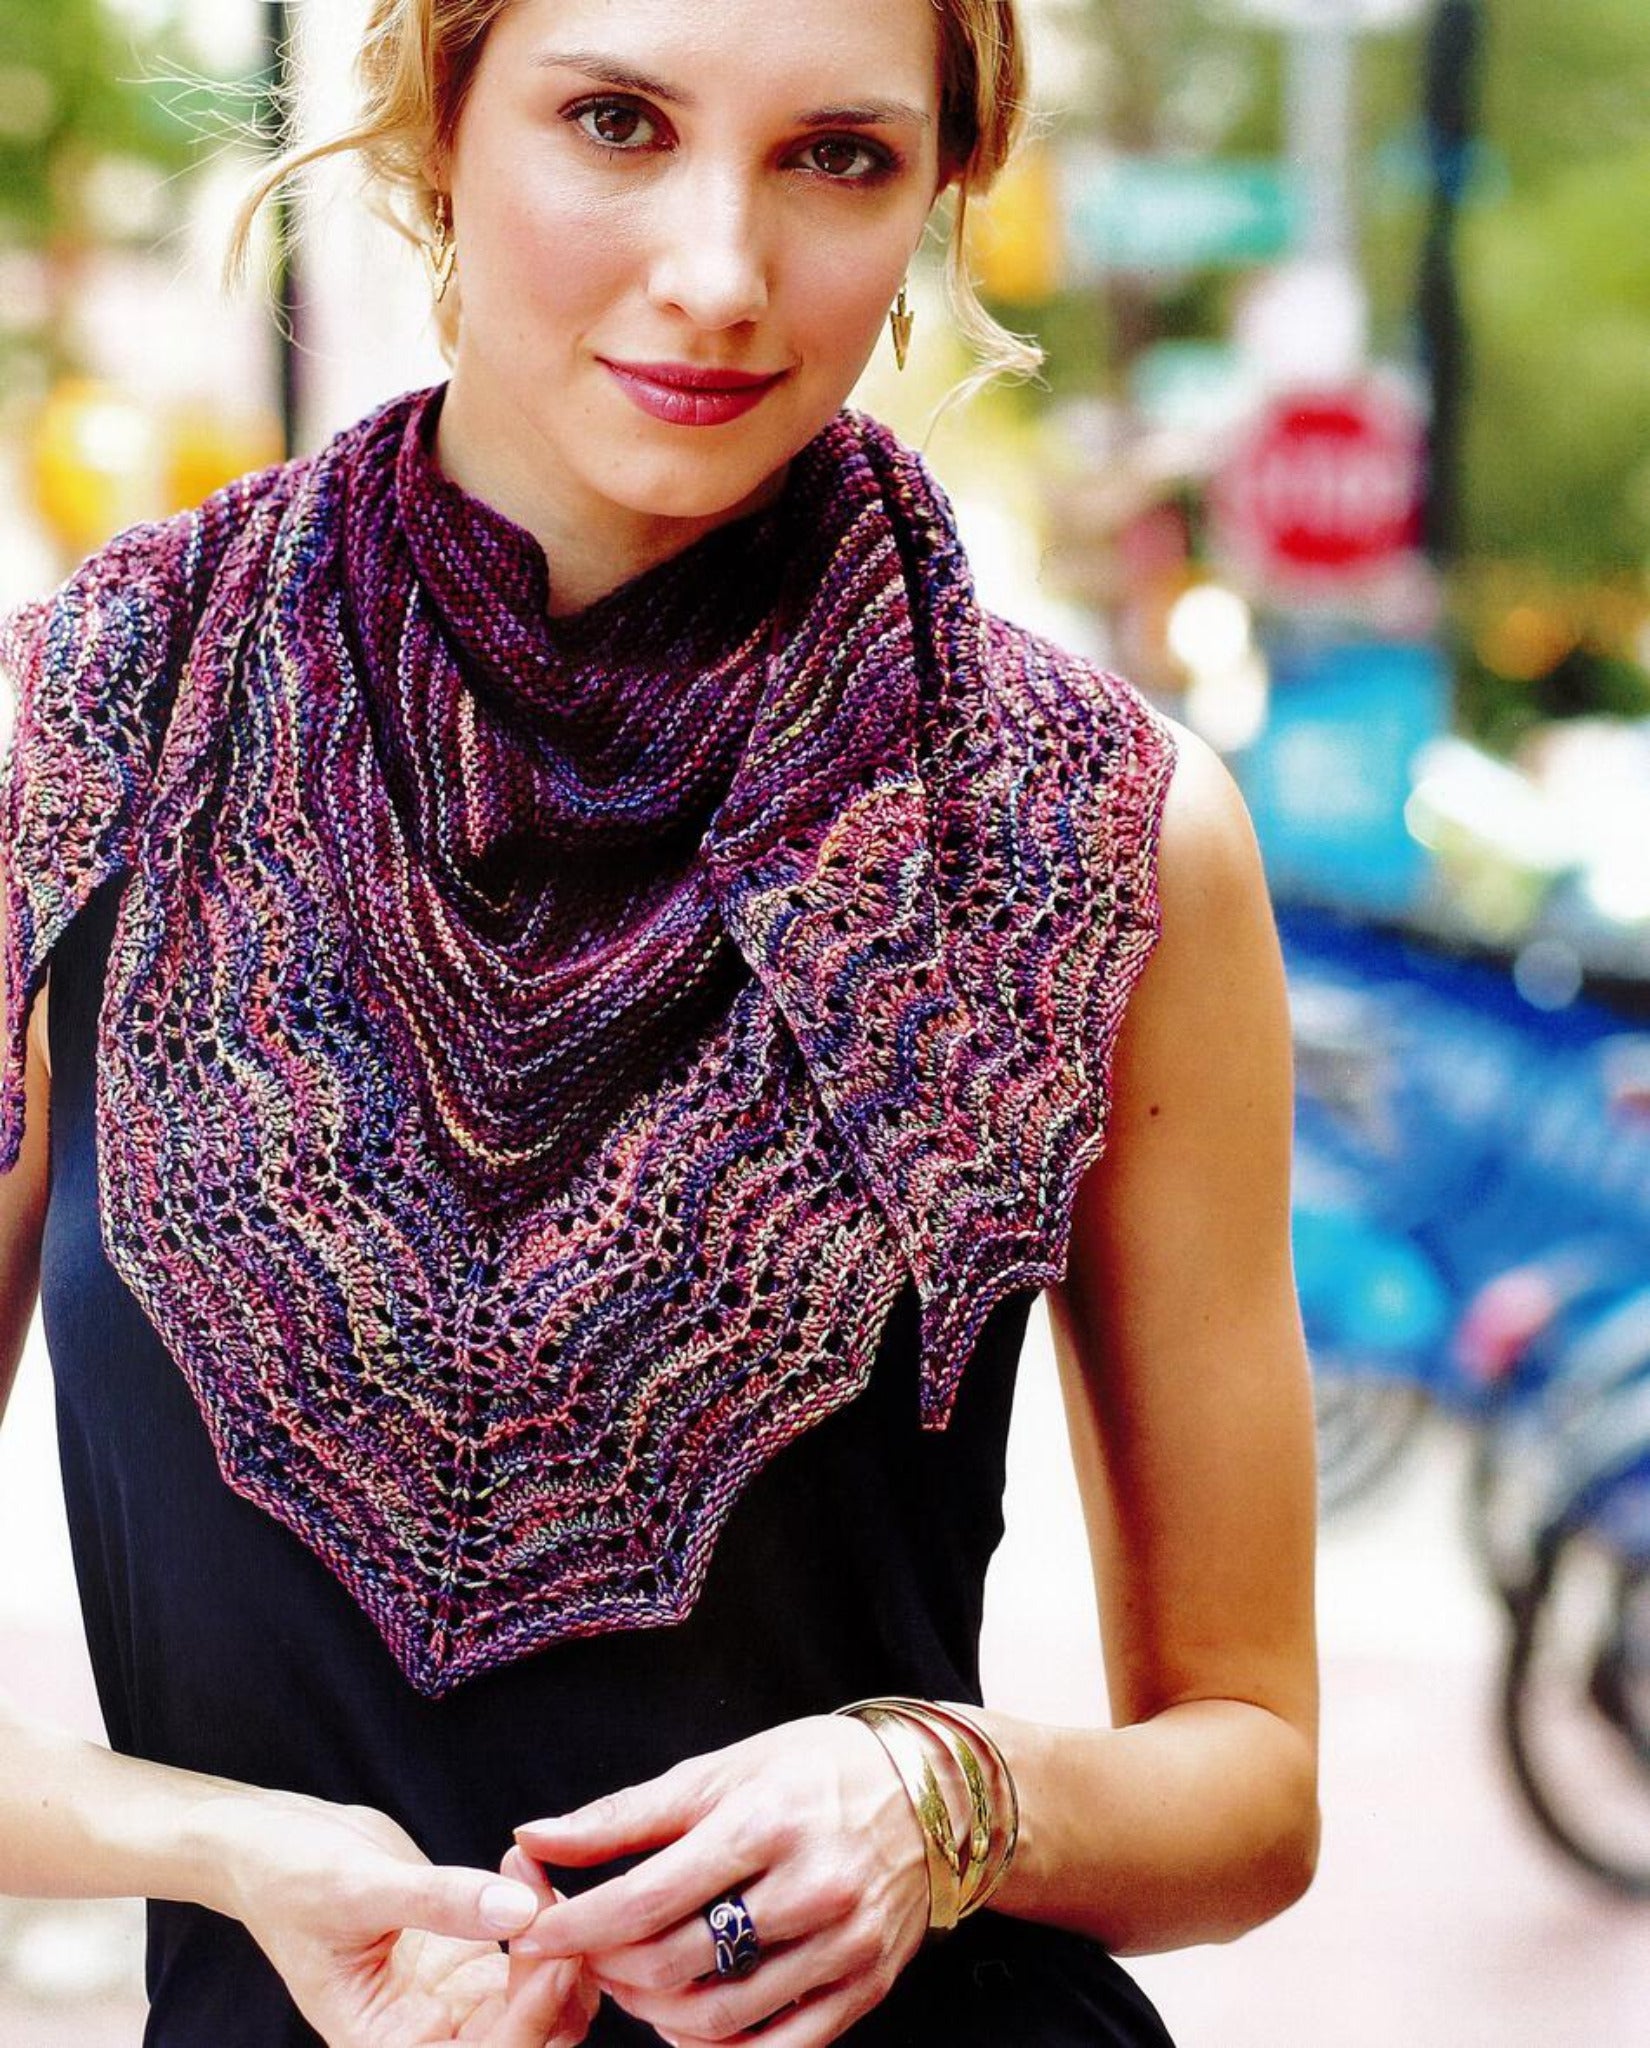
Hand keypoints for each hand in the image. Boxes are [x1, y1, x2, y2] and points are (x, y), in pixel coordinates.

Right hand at [210, 1787, 598, 2045]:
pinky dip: (541, 1917)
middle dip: (558, 1984)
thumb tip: (520, 1911)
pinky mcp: (466, 1955)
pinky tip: (527, 1869)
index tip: (557, 1956)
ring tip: (539, 1877)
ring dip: (557, 1947)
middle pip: (526, 2038)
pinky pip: (525, 1956)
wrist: (274, 1843)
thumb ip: (438, 1900)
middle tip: (562, 1907)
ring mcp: (451, 1995)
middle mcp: (426, 2032)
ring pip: (537, 2001)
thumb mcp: (356, 1887)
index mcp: (386, 2043)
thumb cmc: (289, 1876)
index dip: (527, 2021)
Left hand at [511, 1716, 929, 2046]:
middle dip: (607, 1968)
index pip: (648, 1896)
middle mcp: (809, 1885)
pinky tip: (688, 2021)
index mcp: (764, 1819)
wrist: (933, 1793)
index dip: (577, 1922)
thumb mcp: (721, 1769)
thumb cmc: (812, 1771)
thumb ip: (626, 1814)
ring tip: (631, 1984)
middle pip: (676, 1961)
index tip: (533, 1928)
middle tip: (582, 1953)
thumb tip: (534, 1836)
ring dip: (651, 2014)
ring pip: (718, 2016)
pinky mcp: (865, 1987)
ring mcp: (842, 1943)